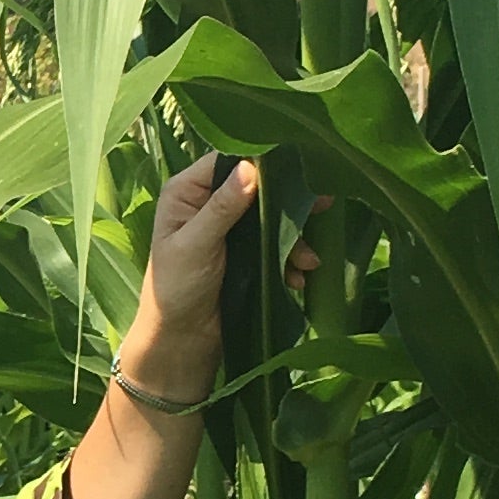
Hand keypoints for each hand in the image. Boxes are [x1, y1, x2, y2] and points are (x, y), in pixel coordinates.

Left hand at [134, 154, 312, 377]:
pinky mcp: (247, 253)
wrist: (182, 339)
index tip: (294, 165)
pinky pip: (277, 245)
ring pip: (272, 217)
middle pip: (258, 186)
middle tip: (323, 203)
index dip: (260, 160)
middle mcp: (209, 202)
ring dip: (294, 238)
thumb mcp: (195, 245)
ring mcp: (231, 228)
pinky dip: (290, 259)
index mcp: (187, 191)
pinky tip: (298, 277)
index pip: (227, 159)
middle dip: (289, 201)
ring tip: (309, 261)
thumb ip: (222, 208)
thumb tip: (251, 168)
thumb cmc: (175, 289)